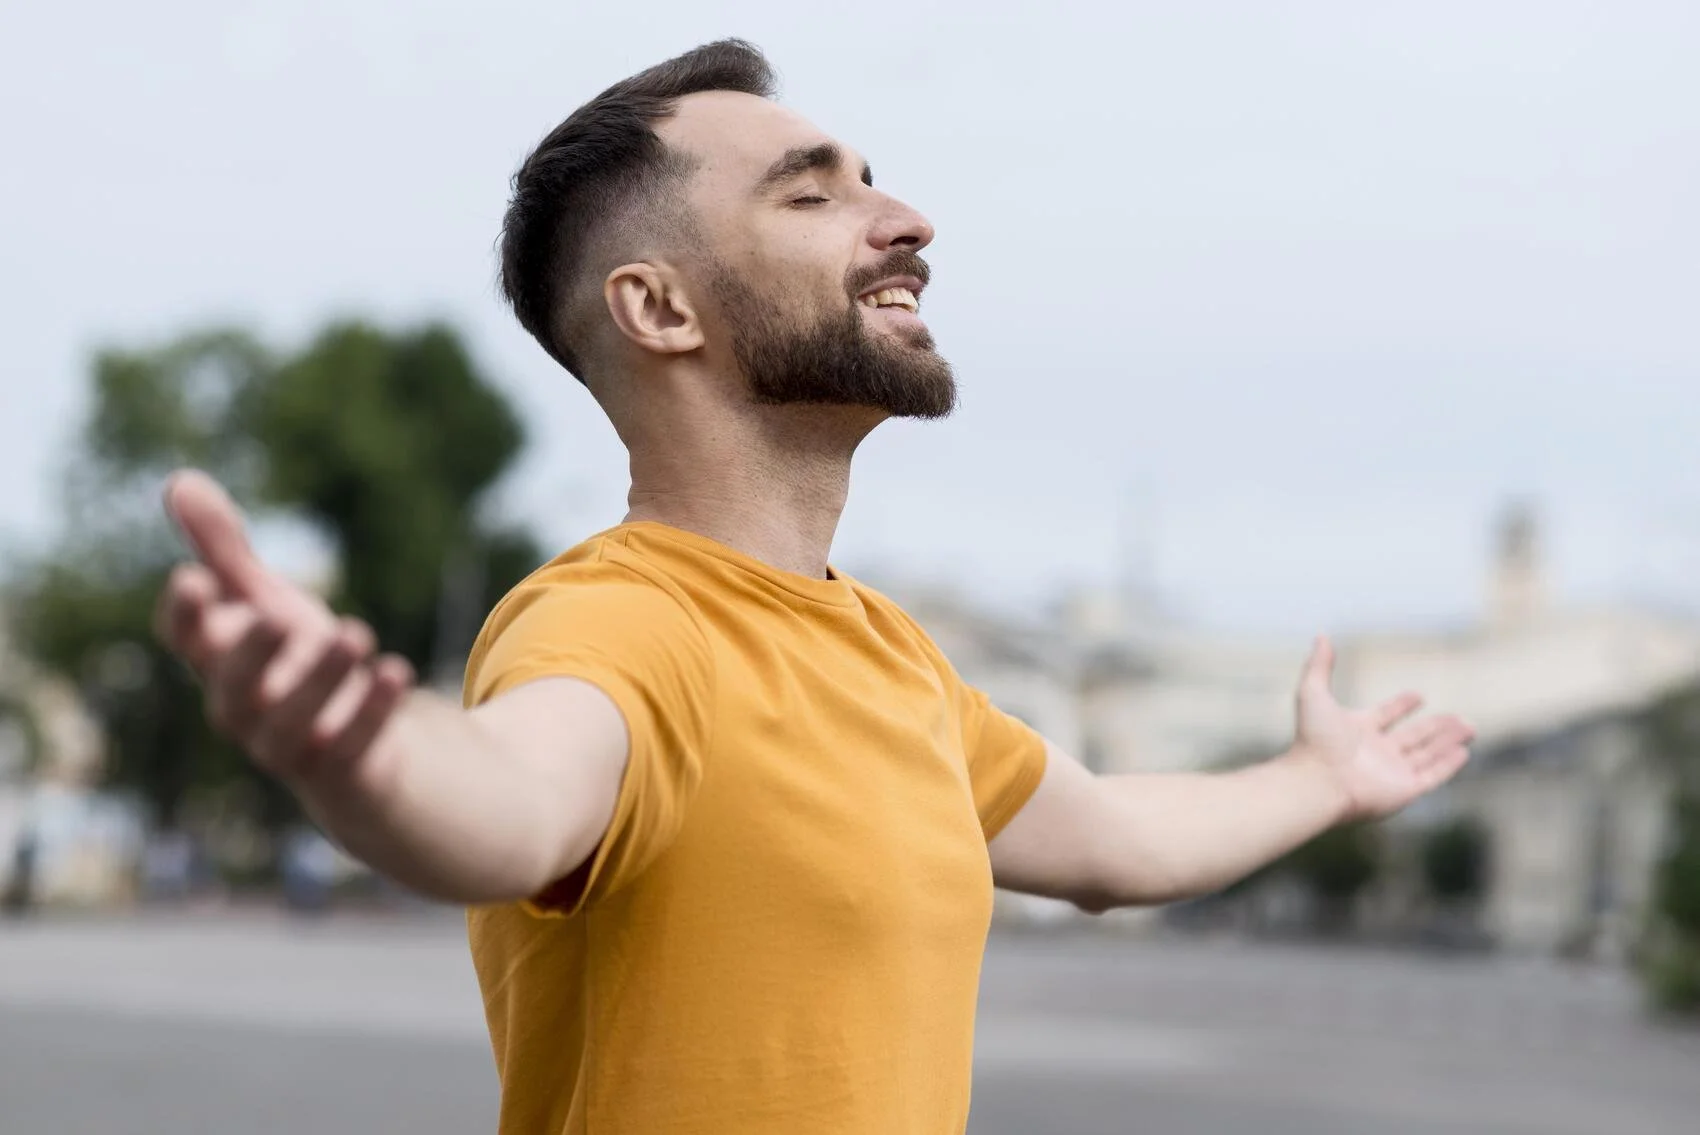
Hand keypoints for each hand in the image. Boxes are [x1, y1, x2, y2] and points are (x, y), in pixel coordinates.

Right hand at [153, 469, 414, 786]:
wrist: (358, 749)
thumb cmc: (297, 667)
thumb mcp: (265, 603)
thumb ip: (224, 551)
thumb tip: (179, 480)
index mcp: (221, 666)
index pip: (186, 644)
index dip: (184, 615)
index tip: (193, 577)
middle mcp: (246, 711)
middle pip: (232, 692)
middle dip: (250, 655)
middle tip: (276, 616)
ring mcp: (292, 748)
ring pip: (291, 725)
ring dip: (321, 680)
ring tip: (355, 634)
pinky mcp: (343, 772)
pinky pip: (352, 748)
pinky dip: (372, 712)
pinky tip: (396, 670)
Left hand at [1291, 635, 1474, 821]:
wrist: (1316, 781)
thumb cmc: (1313, 740)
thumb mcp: (1312, 693)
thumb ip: (1318, 665)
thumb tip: (1321, 634)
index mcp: (1357, 730)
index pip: (1385, 715)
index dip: (1401, 705)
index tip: (1419, 695)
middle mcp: (1376, 752)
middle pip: (1413, 737)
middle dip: (1437, 727)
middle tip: (1459, 718)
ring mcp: (1391, 773)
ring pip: (1427, 754)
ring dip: (1449, 741)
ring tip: (1470, 727)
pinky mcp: (1404, 790)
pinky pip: (1432, 775)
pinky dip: (1448, 764)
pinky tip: (1464, 751)